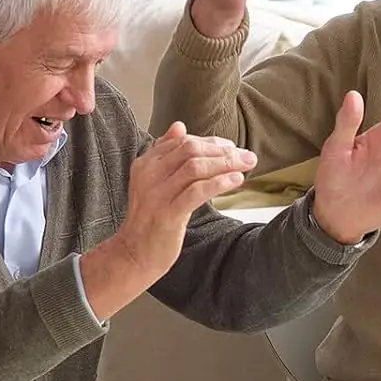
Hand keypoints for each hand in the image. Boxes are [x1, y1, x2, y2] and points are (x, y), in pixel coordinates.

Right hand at [115, 123, 256, 279]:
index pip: (182, 142)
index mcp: (146, 163)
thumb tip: (179, 126)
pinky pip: (197, 191)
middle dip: (223, 151)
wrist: (133, 254)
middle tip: (246, 156)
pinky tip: (236, 180)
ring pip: (195, 167)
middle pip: (191, 150)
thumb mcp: (154, 182)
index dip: (211, 142)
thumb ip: (166, 154)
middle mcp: (149, 174)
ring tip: (247, 165)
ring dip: (226, 164)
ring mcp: (157, 194)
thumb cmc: (150, 219)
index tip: (232, 147)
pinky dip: (219, 182)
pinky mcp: (168, 213)